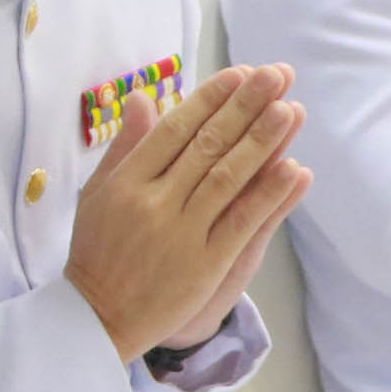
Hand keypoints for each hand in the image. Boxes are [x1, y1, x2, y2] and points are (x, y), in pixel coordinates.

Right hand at [63, 63, 312, 364]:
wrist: (97, 317)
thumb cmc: (97, 251)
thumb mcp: (98, 193)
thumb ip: (125, 146)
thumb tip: (141, 96)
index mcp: (127, 181)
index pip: (174, 128)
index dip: (210, 98)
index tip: (239, 73)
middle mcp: (154, 202)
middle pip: (206, 145)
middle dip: (244, 106)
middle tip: (276, 75)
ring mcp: (181, 233)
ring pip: (228, 177)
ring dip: (262, 141)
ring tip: (289, 109)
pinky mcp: (205, 263)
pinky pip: (242, 222)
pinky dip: (268, 194)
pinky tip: (293, 169)